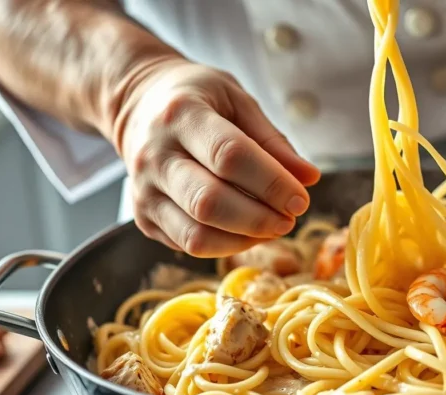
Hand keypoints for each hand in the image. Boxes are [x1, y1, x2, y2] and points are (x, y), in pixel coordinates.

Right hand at [113, 59, 319, 256]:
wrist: (137, 104)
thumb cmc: (196, 98)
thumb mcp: (237, 101)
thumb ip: (272, 140)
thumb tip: (309, 178)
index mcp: (180, 114)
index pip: (229, 156)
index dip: (271, 183)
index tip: (301, 199)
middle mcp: (154, 155)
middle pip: (209, 202)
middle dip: (259, 218)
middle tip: (291, 218)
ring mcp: (143, 190)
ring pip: (196, 234)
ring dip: (245, 238)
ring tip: (273, 227)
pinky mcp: (143, 216)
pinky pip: (188, 244)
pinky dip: (226, 245)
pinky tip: (248, 232)